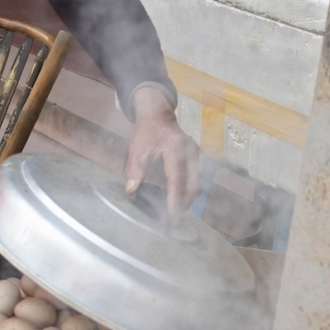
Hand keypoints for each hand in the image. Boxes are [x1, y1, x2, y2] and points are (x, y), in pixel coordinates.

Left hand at [125, 86, 200, 214]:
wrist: (158, 114)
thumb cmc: (146, 131)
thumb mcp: (136, 148)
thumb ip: (134, 169)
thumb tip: (131, 190)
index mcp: (174, 147)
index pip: (177, 176)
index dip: (175, 195)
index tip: (172, 211)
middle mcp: (189, 150)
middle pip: (194, 183)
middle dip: (186, 201)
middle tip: (174, 215)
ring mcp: (195, 153)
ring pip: (198, 181)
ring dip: (189, 196)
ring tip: (177, 208)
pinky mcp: (196, 156)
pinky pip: (196, 176)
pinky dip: (190, 188)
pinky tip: (180, 196)